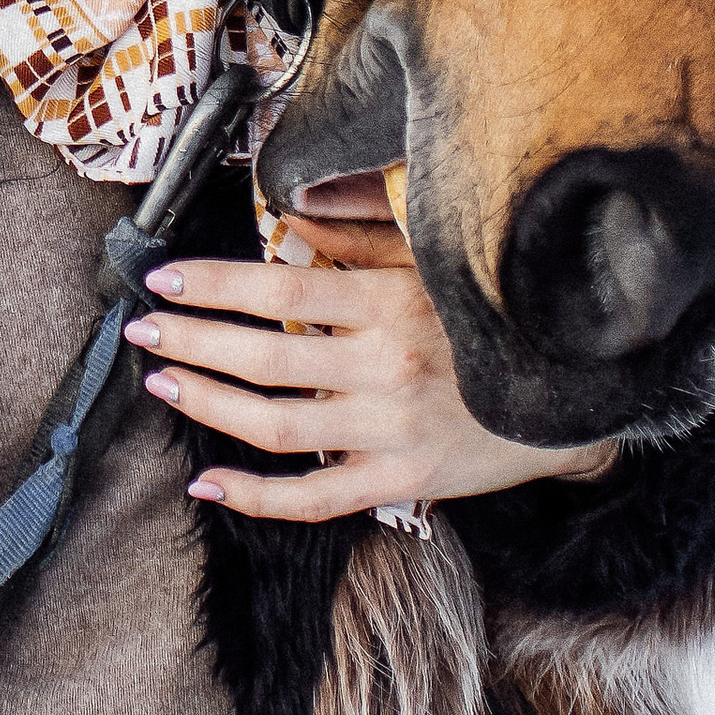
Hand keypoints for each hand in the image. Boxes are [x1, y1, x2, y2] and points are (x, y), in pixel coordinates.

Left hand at [125, 214, 615, 520]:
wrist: (573, 395)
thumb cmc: (491, 318)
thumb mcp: (433, 261)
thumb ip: (360, 237)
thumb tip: (286, 216)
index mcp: (390, 304)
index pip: (281, 292)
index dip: (215, 286)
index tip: (163, 279)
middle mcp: (384, 368)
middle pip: (264, 358)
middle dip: (192, 340)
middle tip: (141, 329)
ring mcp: (390, 430)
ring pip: (275, 426)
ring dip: (208, 407)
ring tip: (164, 383)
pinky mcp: (401, 480)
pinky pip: (314, 498)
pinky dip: (255, 497)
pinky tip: (207, 484)